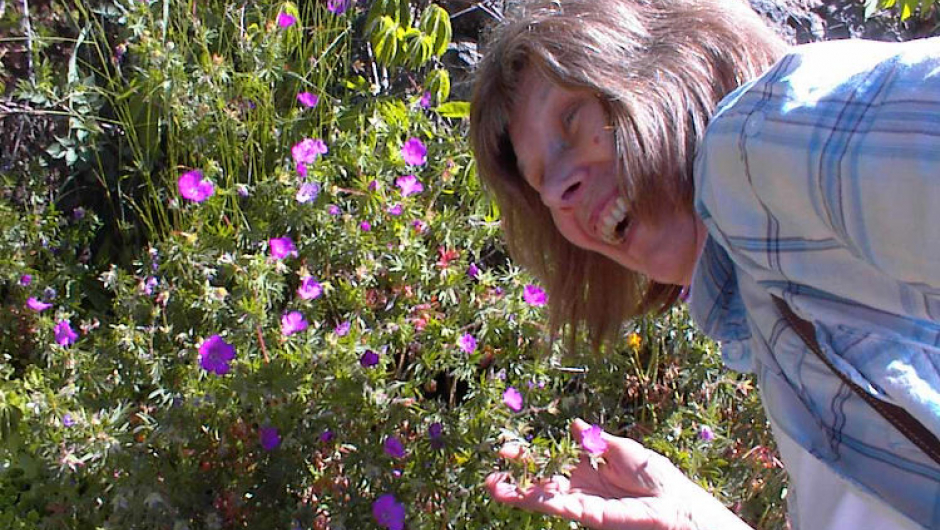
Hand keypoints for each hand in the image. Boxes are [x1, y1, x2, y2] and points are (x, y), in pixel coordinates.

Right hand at [485, 419, 751, 529]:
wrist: (674, 500)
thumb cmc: (654, 473)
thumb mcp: (621, 448)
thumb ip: (593, 439)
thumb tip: (574, 423)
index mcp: (586, 465)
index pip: (551, 458)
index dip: (531, 453)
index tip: (508, 446)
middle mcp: (579, 484)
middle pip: (541, 477)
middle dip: (518, 472)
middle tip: (494, 465)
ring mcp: (581, 500)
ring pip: (543, 495)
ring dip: (518, 492)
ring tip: (492, 486)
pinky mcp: (588, 515)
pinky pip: (559, 506)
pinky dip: (539, 500)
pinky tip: (520, 494)